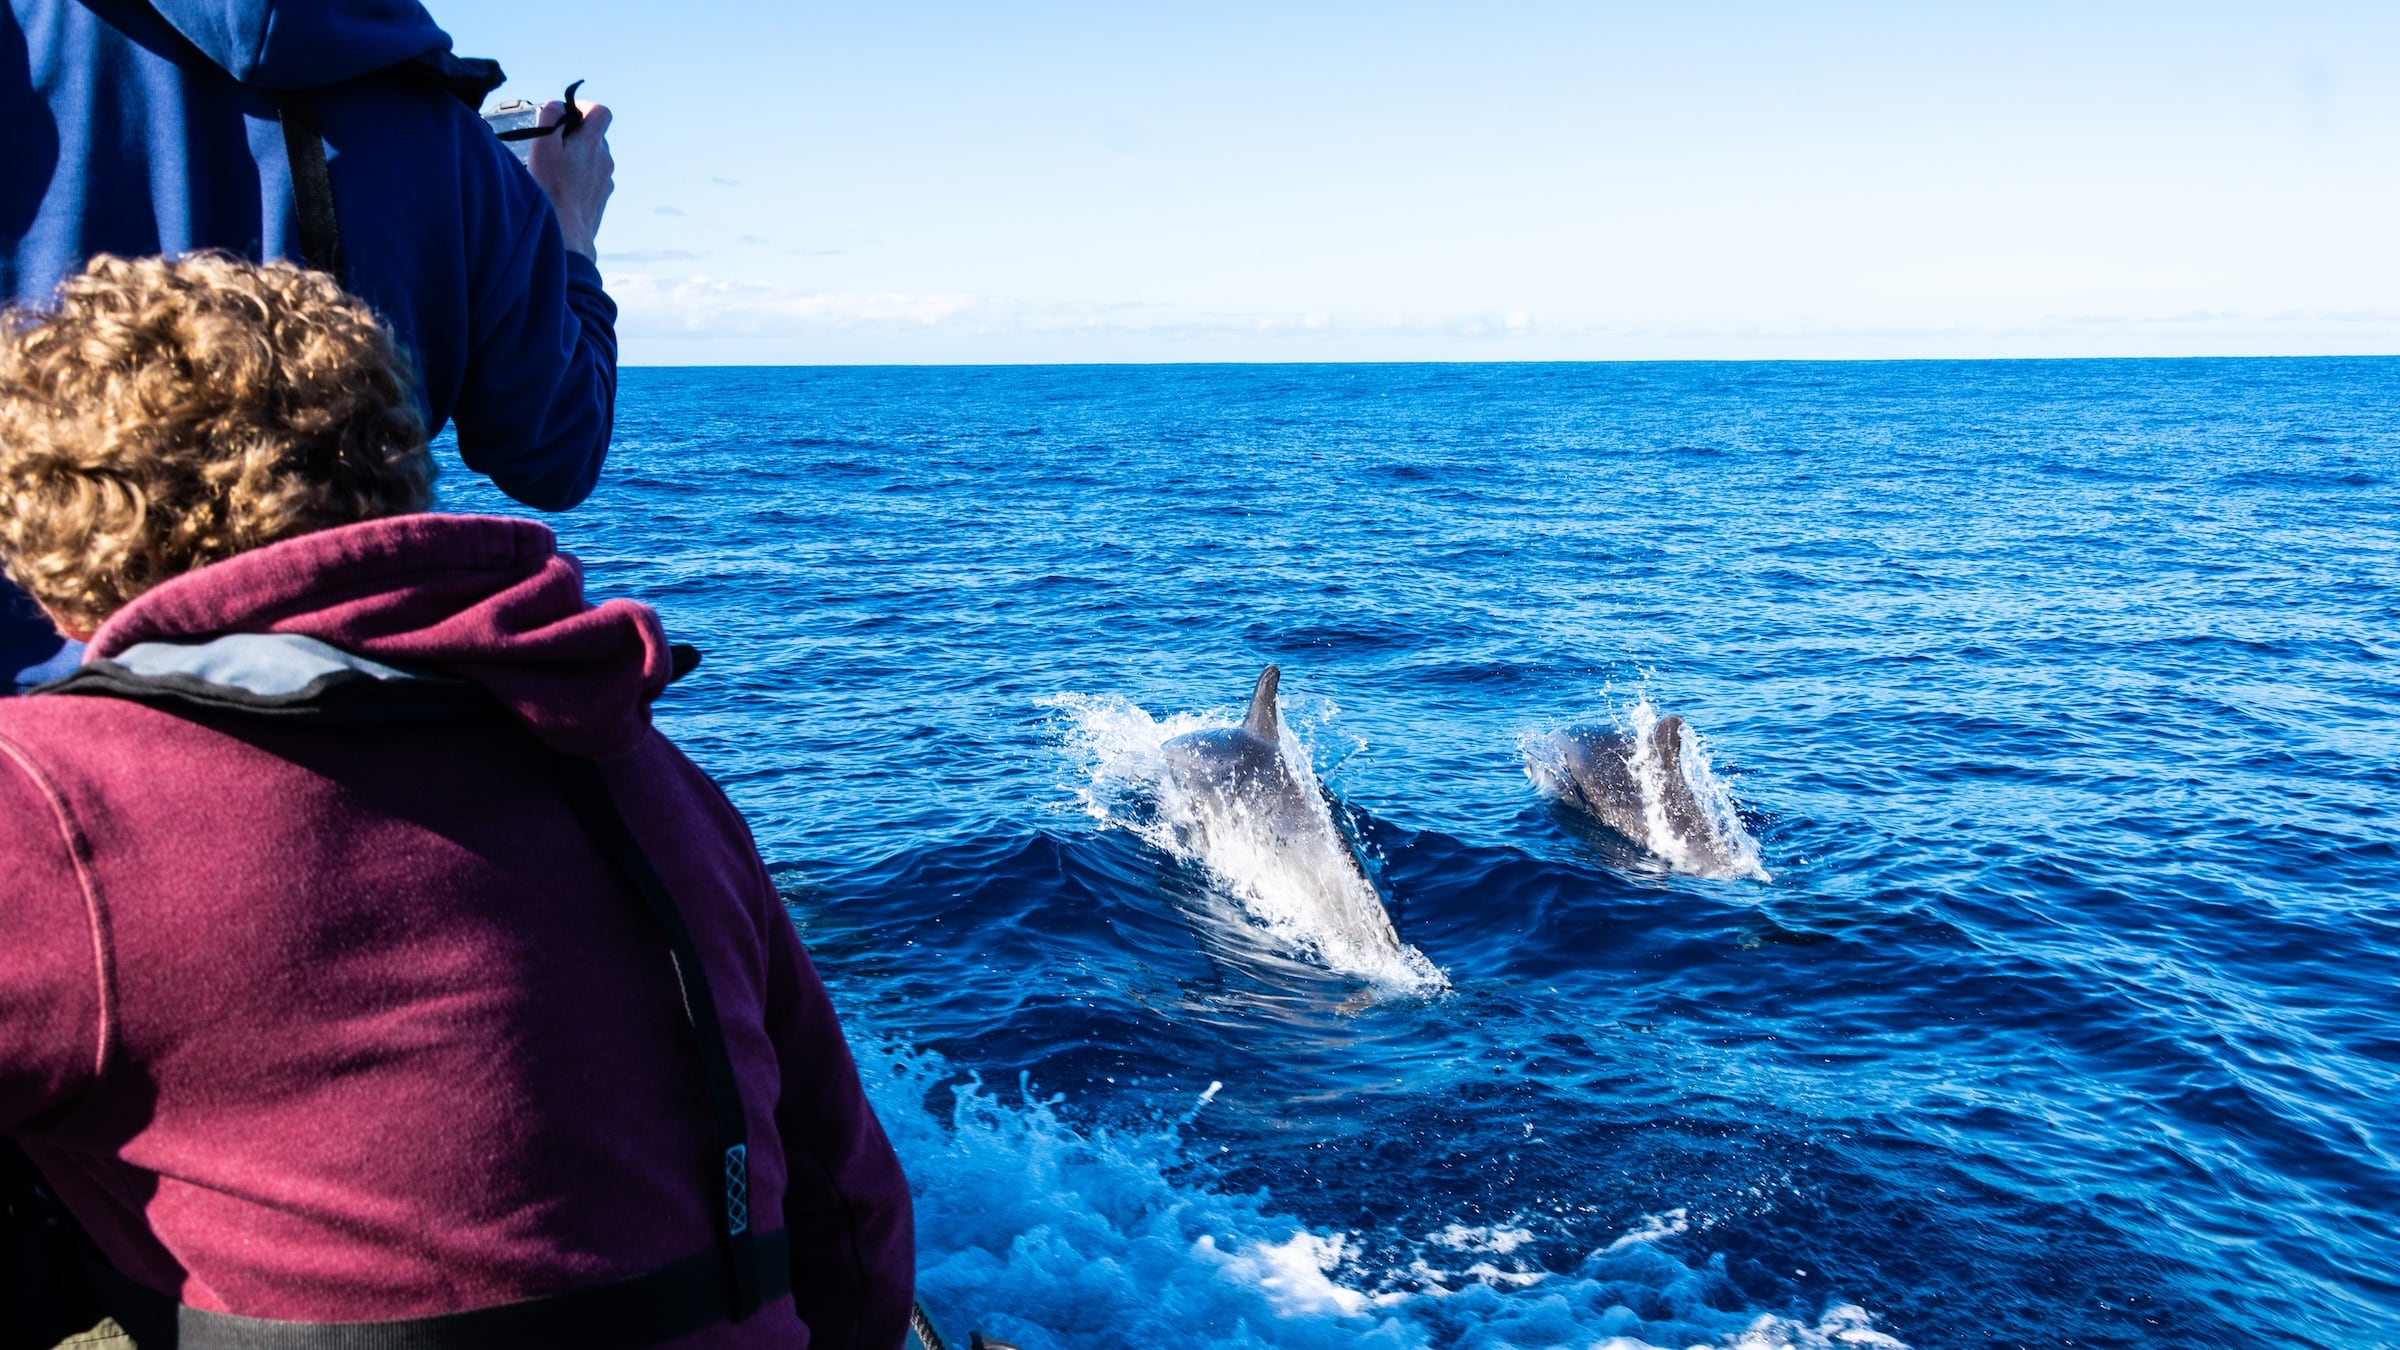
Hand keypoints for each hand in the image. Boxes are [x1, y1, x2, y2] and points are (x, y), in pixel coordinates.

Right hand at [526, 98, 614, 259]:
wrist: (567, 235)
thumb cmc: (551, 190)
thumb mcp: (543, 145)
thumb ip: (551, 117)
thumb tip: (558, 106)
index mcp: (593, 143)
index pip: (601, 112)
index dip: (584, 107)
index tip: (568, 113)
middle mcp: (605, 161)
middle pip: (595, 136)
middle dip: (575, 134)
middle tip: (552, 144)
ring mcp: (605, 181)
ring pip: (593, 159)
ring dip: (576, 158)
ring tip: (553, 170)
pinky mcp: (601, 199)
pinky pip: (591, 180)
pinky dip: (579, 178)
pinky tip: (560, 190)